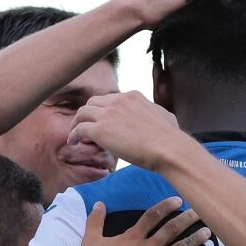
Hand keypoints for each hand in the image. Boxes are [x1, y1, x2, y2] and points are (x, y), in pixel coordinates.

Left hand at [68, 91, 196, 172]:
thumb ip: (156, 113)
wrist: (169, 149)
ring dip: (76, 123)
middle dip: (87, 114)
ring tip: (75, 136)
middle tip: (84, 127)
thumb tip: (159, 116)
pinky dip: (73, 135)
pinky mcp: (100, 130)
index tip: (100, 121)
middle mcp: (118, 100)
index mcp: (133, 96)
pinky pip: (79, 129)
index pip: (110, 99)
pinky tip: (74, 143)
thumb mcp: (165, 116)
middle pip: (93, 102)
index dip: (103, 111)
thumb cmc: (171, 138)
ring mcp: (108, 114)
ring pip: (82, 113)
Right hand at [75, 196, 209, 245]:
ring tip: (208, 233)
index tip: (178, 200)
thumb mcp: (91, 239)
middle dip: (187, 219)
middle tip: (201, 211)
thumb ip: (96, 220)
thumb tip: (98, 204)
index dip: (167, 206)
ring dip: (194, 241)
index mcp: (133, 236)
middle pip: (172, 229)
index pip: (153, 216)